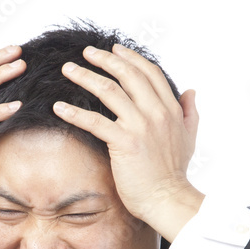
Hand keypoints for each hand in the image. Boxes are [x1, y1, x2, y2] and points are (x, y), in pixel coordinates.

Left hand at [51, 43, 202, 241]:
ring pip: (109, 91)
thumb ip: (190, 112)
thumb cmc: (174, 173)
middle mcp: (157, 113)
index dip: (131, 58)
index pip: (150, 73)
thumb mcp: (189, 137)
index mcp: (171, 109)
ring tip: (68, 69)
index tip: (114, 49)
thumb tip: (190, 91)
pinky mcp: (124, 143)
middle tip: (86, 52)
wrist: (168, 199)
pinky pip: (94, 121)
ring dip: (86, 77)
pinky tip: (59, 107)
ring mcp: (140, 126)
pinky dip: (74, 112)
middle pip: (128, 75)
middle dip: (105, 59)